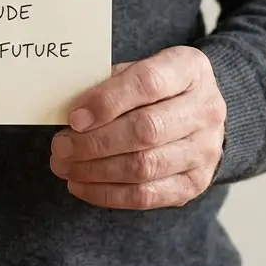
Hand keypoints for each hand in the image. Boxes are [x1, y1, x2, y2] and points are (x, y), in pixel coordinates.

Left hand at [51, 47, 226, 209]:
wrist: (198, 115)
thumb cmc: (157, 89)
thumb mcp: (137, 70)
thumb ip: (108, 84)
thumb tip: (72, 110)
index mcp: (189, 70)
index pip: (148, 83)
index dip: (107, 102)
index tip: (74, 117)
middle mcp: (205, 110)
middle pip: (146, 130)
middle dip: (94, 142)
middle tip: (60, 147)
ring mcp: (205, 150)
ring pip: (144, 166)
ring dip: (95, 170)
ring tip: (64, 166)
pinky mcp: (193, 183)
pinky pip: (146, 196)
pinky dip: (107, 194)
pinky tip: (81, 184)